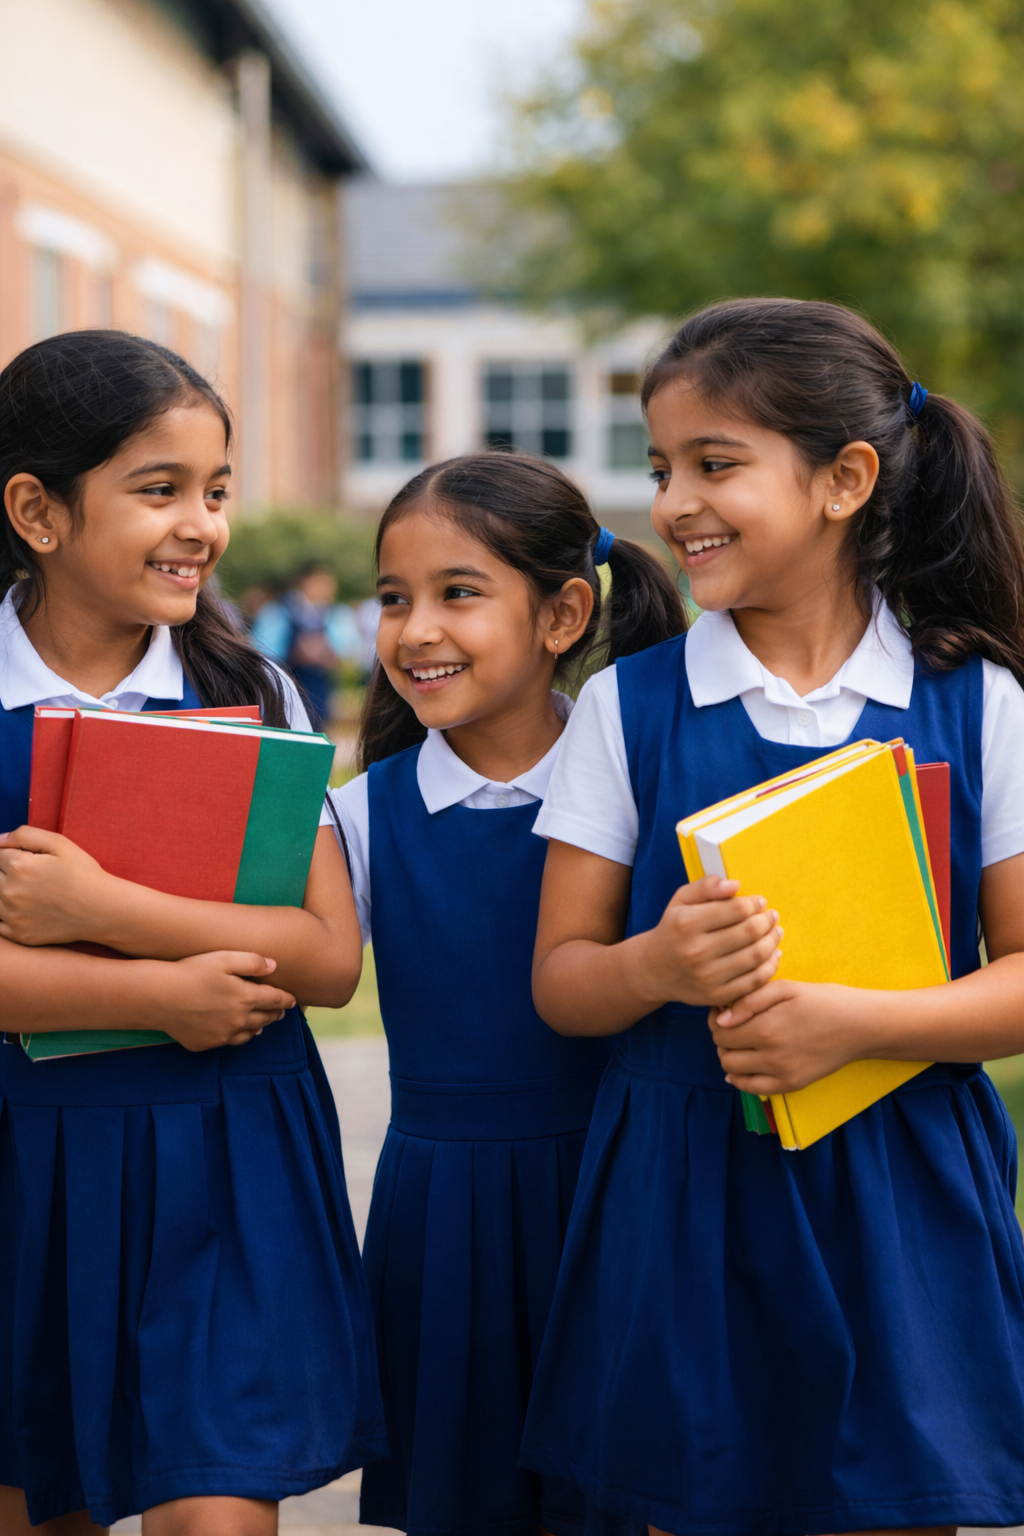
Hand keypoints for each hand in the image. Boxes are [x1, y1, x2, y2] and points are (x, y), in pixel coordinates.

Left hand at [0, 826, 119, 945]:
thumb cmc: (84, 873)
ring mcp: (13, 916)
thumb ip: (25, 835)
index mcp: (19, 866)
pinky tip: (25, 910)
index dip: (12, 854)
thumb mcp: (60, 843)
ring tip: (31, 892)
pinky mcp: (19, 934)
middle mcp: (10, 892)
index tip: (29, 861)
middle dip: (7, 872)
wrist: (103, 910)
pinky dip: (6, 916)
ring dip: (4, 893)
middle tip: (33, 877)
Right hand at [147, 952, 295, 1051]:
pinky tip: (237, 1031)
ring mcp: (223, 1035)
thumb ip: (252, 961)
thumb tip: (274, 966)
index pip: (276, 1000)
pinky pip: (230, 1042)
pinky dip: (239, 1036)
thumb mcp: (223, 958)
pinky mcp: (207, 1043)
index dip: (286, 999)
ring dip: (259, 1026)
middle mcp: (239, 1020)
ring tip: (263, 1022)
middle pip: (266, 1019)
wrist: (159, 996)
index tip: (293, 1000)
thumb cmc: (191, 971)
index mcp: (246, 997)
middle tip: (280, 1010)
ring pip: (251, 1034)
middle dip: (275, 1013)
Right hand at [640, 876, 782, 1007]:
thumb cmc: (673, 929)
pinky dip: (770, 965)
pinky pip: (755, 981)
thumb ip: (706, 886)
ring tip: (775, 931)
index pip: (737, 909)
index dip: (755, 903)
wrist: (655, 970)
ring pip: (756, 956)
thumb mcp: (681, 901)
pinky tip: (773, 953)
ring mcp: (708, 977)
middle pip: (750, 932)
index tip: (759, 901)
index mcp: (687, 924)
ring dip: (773, 941)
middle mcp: (696, 951)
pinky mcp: (717, 996)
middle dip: (767, 921)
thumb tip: (735, 886)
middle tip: (772, 916)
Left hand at [709, 980, 871, 1093]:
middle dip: (721, 1037)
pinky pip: (753, 1090)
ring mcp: (781, 1073)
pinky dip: (741, 1079)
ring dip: (730, 1056)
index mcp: (765, 1027)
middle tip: (733, 1024)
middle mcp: (770, 1055)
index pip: (719, 1029)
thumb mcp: (785, 987)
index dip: (716, 1018)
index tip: (724, 1010)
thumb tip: (722, 1019)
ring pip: (733, 1071)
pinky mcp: (792, 1085)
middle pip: (723, 1051)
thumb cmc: (823, 1000)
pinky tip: (744, 1066)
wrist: (860, 1025)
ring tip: (741, 1041)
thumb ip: (749, 1000)